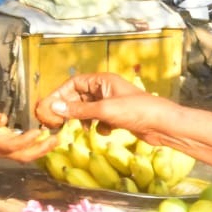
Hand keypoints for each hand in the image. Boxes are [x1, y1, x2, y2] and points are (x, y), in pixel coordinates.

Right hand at [0, 107, 56, 163]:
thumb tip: (3, 119)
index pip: (9, 145)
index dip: (24, 141)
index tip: (37, 131)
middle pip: (21, 156)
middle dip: (40, 150)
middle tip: (55, 139)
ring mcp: (4, 152)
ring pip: (25, 156)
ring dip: (41, 150)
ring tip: (55, 140)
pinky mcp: (8, 150)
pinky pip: (24, 152)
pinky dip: (37, 148)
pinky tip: (48, 140)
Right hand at [33, 73, 158, 133]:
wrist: (162, 125)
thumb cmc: (137, 111)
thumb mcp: (104, 110)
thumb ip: (78, 110)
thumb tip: (54, 108)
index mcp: (103, 80)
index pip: (74, 83)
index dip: (60, 94)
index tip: (49, 106)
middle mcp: (106, 89)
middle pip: (79, 96)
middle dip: (69, 109)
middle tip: (56, 121)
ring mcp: (112, 103)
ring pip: (88, 109)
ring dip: (83, 118)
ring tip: (80, 128)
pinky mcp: (118, 116)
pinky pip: (99, 119)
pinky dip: (98, 126)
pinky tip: (104, 131)